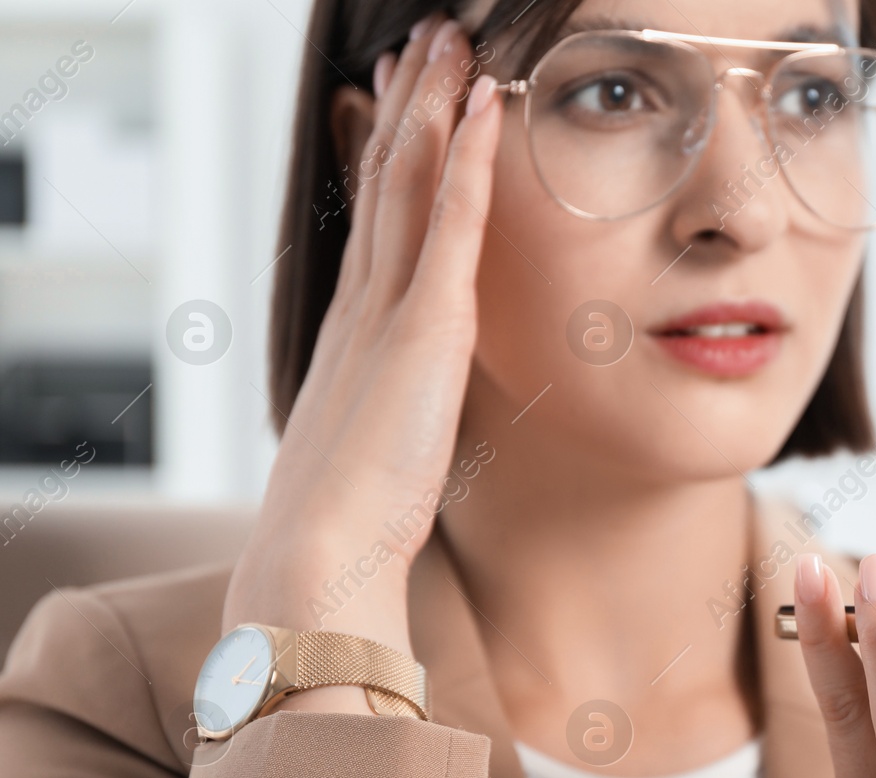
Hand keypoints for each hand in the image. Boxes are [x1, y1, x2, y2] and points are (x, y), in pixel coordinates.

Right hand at [222, 16, 502, 658]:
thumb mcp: (375, 445)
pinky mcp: (420, 330)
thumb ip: (391, 407)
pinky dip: (470, 163)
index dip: (396, 152)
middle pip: (389, 178)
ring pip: (412, 181)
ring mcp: (389, 310)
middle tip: (427, 40)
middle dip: (411, 103)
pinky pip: (451, 227)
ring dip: (435, 104)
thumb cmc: (346, 523)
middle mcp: (366, 304)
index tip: (409, 100)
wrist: (318, 557)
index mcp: (357, 330)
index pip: (380, 219)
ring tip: (449, 41)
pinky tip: (487, 109)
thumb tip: (407, 408)